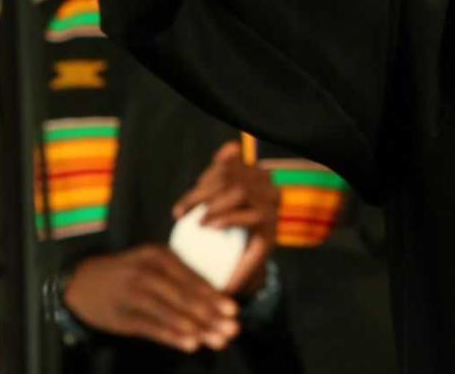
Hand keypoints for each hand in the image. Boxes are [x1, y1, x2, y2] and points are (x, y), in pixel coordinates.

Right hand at [62, 246, 240, 351]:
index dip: (214, 296)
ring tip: (217, 340)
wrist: (82, 281)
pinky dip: (172, 336)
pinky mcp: (120, 316)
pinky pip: (150, 327)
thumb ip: (177, 276)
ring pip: (170, 313)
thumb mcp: (151, 263)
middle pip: (184, 297)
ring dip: (196, 328)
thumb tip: (214, 298)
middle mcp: (146, 272)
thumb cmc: (127, 272)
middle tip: (232, 329)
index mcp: (158, 256)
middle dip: (211, 315)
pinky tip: (190, 344)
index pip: (192, 278)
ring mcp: (131, 294)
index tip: (234, 310)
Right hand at [173, 142, 279, 296]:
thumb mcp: (253, 256)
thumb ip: (241, 273)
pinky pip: (225, 160)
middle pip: (239, 190)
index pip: (255, 213)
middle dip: (214, 204)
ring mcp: (258, 173)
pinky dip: (207, 174)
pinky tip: (194, 191)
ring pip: (228, 174)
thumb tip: (225, 295)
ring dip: (202, 191)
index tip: (206, 228)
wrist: (265, 206)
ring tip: (184, 211)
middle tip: (195, 221)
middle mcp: (268, 191)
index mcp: (271, 215)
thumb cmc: (254, 238)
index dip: (230, 218)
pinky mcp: (246, 161)